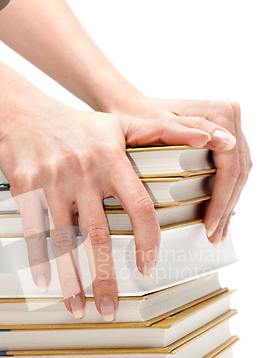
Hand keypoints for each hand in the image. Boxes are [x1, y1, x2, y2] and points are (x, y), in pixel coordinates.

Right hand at [0, 91, 231, 319]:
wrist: (23, 114)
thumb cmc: (77, 124)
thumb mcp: (122, 122)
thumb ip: (164, 131)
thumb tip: (207, 136)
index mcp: (112, 160)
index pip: (139, 206)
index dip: (147, 241)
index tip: (147, 269)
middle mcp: (84, 173)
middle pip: (99, 235)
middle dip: (105, 276)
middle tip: (110, 307)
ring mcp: (53, 183)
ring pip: (65, 240)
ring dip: (71, 279)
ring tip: (78, 308)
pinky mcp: (25, 189)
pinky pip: (34, 231)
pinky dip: (38, 260)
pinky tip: (44, 284)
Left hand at [110, 95, 250, 244]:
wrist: (132, 109)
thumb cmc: (141, 116)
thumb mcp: (160, 125)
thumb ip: (192, 132)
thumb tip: (227, 143)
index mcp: (221, 112)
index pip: (230, 165)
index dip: (222, 199)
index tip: (210, 222)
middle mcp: (230, 117)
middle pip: (238, 172)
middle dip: (226, 207)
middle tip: (214, 234)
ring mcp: (229, 128)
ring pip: (239, 174)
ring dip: (229, 204)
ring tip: (217, 231)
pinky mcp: (223, 138)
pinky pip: (232, 169)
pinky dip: (226, 193)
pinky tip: (219, 213)